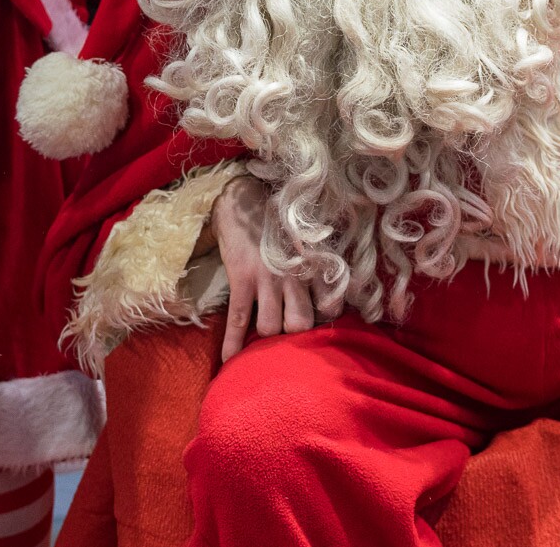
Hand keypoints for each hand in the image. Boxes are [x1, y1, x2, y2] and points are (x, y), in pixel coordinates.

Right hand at [211, 174, 316, 362]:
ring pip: (271, 328)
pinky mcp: (242, 279)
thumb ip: (318, 268)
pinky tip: (229, 360)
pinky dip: (234, 343)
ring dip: (266, 337)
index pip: (329, 307)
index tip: (317, 325)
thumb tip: (329, 300)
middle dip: (294, 336)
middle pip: (301, 325)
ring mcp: (267, 279)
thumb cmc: (276, 222)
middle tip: (286, 335)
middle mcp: (295, 275)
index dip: (323, 322)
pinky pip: (239, 320)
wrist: (242, 200)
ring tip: (261, 339)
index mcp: (313, 266)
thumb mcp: (305, 240)